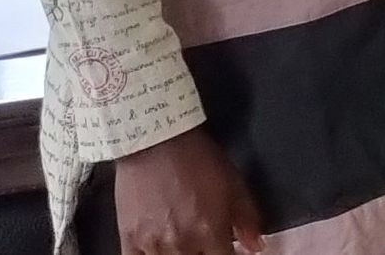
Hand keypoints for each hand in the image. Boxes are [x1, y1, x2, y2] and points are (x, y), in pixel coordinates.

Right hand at [113, 127, 259, 254]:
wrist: (156, 141)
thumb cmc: (198, 159)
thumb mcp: (234, 184)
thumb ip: (247, 219)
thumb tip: (256, 246)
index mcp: (209, 233)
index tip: (230, 249)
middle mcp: (181, 244)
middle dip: (204, 254)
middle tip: (205, 242)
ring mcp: (152, 244)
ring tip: (184, 243)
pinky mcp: (128, 239)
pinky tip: (159, 250)